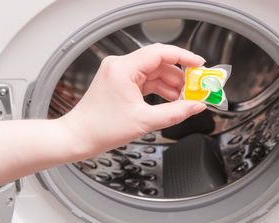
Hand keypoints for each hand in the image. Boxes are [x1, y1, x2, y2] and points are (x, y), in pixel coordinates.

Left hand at [59, 43, 206, 157]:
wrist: (78, 138)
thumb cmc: (100, 128)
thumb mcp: (144, 121)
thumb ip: (175, 112)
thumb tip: (196, 105)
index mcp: (123, 68)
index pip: (160, 53)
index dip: (184, 57)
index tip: (200, 65)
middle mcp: (120, 66)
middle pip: (159, 63)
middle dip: (180, 77)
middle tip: (196, 89)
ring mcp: (119, 73)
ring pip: (154, 73)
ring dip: (170, 85)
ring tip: (185, 98)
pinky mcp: (120, 82)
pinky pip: (146, 81)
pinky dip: (159, 89)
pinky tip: (171, 99)